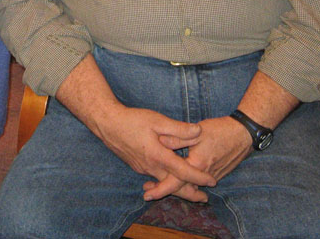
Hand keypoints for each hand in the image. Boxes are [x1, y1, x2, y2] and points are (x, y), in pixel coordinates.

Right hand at [97, 105, 215, 202]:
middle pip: (173, 186)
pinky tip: (168, 177)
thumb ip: (178, 129)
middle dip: (189, 193)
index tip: (212, 182)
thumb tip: (198, 132)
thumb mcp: (157, 120)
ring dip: (177, 188)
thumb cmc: (132, 120)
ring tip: (190, 191)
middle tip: (204, 199)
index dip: (199, 177)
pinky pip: (154, 177)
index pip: (183, 172)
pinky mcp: (136, 166)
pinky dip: (165, 181)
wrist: (107, 124)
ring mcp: (142, 168)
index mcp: (158, 156)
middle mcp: (150, 167)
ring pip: (163, 183)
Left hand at [149, 115, 250, 199]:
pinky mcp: (217, 174)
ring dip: (176, 187)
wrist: (244, 134)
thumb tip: (160, 141)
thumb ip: (178, 138)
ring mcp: (212, 176)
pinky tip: (179, 178)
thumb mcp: (198, 132)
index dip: (160, 189)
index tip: (146, 194)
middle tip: (148, 190)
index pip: (175, 182)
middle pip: (182, 188)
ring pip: (190, 186)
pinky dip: (187, 183)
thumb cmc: (220, 131)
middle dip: (165, 189)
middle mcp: (204, 175)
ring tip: (158, 184)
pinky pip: (198, 183)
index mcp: (197, 164)